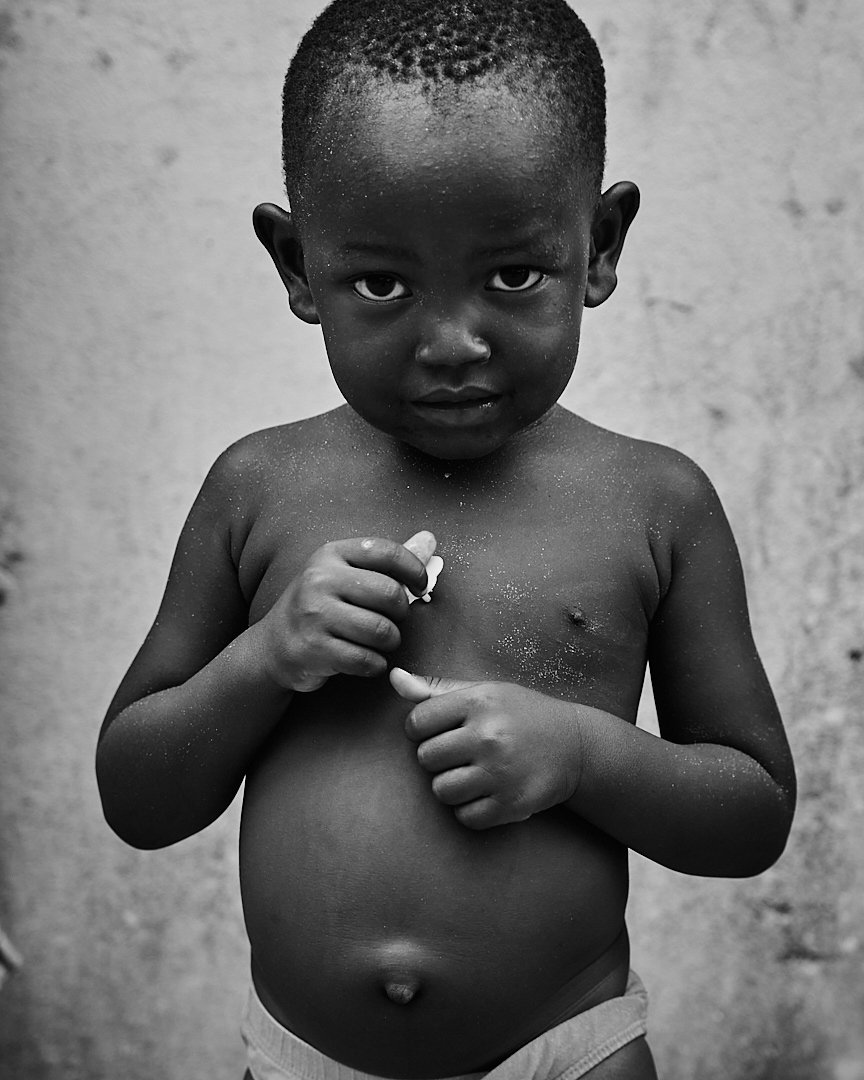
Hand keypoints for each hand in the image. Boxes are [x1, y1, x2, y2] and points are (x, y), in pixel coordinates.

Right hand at [256, 537, 429, 691]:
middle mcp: (320, 579)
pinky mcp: (313, 648)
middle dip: (401, 613)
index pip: (387, 552)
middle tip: (393, 621)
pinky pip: (365, 659)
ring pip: (381, 630)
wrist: (273, 645)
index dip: (414, 571)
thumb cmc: (319, 606)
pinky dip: (375, 664)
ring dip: (390, 642)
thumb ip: (387, 561)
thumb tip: (430, 539)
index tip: (421, 588)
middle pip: (390, 594)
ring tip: (381, 642)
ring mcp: (314, 614)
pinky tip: (368, 661)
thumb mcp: (345, 574)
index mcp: (332, 554)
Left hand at [390, 669, 582, 828]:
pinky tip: (487, 792)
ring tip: (473, 774)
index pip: (417, 722)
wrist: (575, 746)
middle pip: (426, 758)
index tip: (439, 731)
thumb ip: (436, 689)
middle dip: (438, 758)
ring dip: (452, 786)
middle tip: (461, 753)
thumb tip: (393, 677)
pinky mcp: (511, 805)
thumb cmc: (520, 714)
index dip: (421, 729)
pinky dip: (471, 810)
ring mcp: (500, 773)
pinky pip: (465, 817)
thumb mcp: (484, 692)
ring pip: (442, 791)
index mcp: (479, 702)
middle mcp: (488, 736)